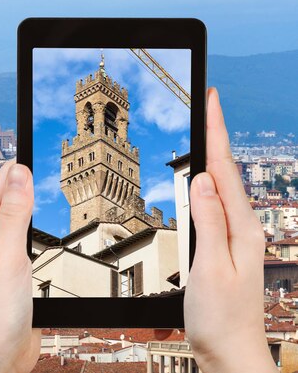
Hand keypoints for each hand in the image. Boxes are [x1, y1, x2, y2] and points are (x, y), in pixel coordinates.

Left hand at [0, 161, 40, 372]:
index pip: (3, 178)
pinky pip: (27, 238)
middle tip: (56, 158)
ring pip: (20, 216)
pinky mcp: (14, 269)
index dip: (23, 160)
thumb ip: (14, 214)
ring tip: (51, 182)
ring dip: (34, 201)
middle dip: (31, 178)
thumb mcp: (7, 257)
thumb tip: (20, 170)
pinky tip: (45, 225)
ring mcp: (1, 252)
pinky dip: (38, 227)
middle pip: (12, 194)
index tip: (43, 138)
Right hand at [184, 88, 275, 372]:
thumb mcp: (210, 267)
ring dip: (212, 157)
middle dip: (216, 135)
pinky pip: (216, 206)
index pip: (225, 169)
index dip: (217, 131)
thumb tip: (202, 178)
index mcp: (242, 228)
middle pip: (226, 172)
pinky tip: (202, 182)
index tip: (212, 99)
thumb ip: (208, 221)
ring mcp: (236, 238)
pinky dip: (207, 185)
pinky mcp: (225, 248)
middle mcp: (243, 228)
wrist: (230, 353)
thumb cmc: (220, 317)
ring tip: (204, 132)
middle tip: (206, 105)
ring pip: (221, 187)